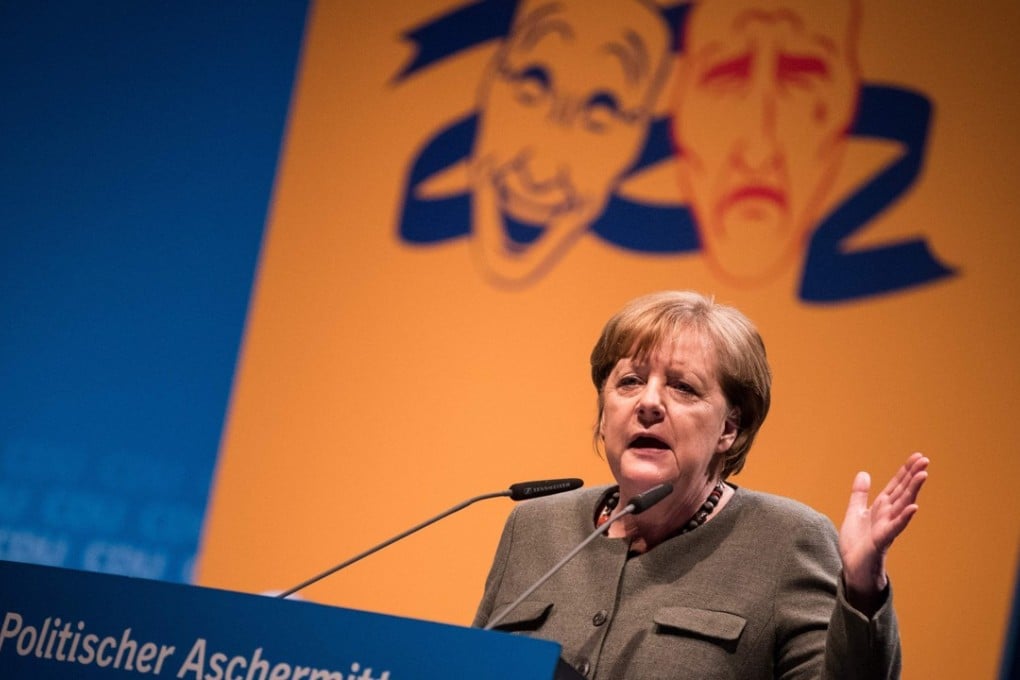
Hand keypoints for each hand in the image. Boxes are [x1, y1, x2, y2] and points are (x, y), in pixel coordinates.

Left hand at [838, 452, 928, 612]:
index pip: (896, 485)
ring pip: (902, 505)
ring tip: (923, 474)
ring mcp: (887, 527)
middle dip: (912, 475)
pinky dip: (904, 517)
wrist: (853, 569)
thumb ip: (860, 494)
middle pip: (902, 491)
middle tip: (925, 459)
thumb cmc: (857, 544)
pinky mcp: (882, 540)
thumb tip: (863, 473)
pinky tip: (914, 507)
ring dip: (912, 490)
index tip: (917, 456)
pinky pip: (895, 527)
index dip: (905, 471)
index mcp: (881, 508)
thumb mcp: (855, 513)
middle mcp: (887, 515)